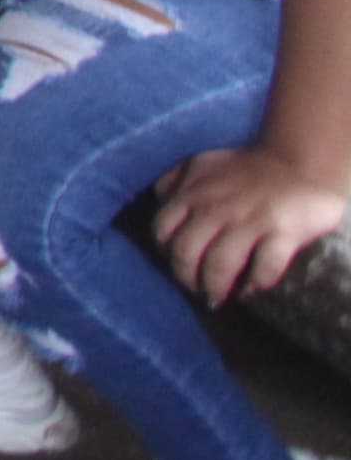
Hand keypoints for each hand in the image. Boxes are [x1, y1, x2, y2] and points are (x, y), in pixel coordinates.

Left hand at [153, 143, 348, 304]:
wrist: (300, 162)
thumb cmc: (246, 168)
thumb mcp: (202, 165)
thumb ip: (175, 180)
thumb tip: (158, 200)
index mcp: (193, 193)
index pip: (162, 229)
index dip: (165, 252)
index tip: (177, 263)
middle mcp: (216, 208)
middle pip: (186, 252)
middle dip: (187, 278)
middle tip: (197, 289)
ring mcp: (250, 220)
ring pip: (220, 264)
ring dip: (216, 287)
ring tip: (219, 297)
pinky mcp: (283, 231)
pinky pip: (265, 267)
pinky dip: (257, 282)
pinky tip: (253, 287)